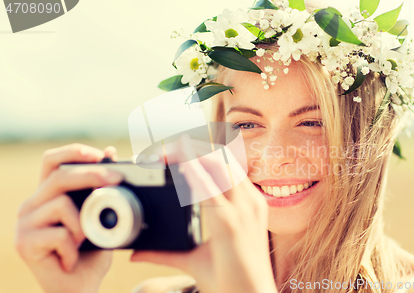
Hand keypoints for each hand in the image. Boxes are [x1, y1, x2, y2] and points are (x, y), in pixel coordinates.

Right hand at [15, 143, 122, 292]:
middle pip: (58, 176)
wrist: (79, 289)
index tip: (102, 154)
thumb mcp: (101, 216)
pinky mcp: (24, 244)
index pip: (52, 161)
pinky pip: (59, 234)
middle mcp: (31, 205)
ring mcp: (24, 224)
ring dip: (83, 224)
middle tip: (117, 180)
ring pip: (61, 204)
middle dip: (92, 175)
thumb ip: (102, 187)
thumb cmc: (90, 253)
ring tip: (83, 242)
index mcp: (48, 196)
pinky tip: (71, 259)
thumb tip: (110, 151)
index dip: (75, 152)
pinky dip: (74, 248)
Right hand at [130, 136, 276, 292]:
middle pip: (218, 160)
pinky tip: (208, 168)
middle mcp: (243, 206)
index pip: (203, 176)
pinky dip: (222, 166)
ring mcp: (255, 202)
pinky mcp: (260, 204)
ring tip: (185, 155)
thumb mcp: (193, 265)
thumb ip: (162, 254)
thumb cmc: (228, 283)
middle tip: (170, 152)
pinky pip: (241, 174)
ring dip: (207, 155)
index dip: (184, 159)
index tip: (168, 150)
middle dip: (192, 150)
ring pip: (231, 163)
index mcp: (225, 221)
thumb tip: (134, 253)